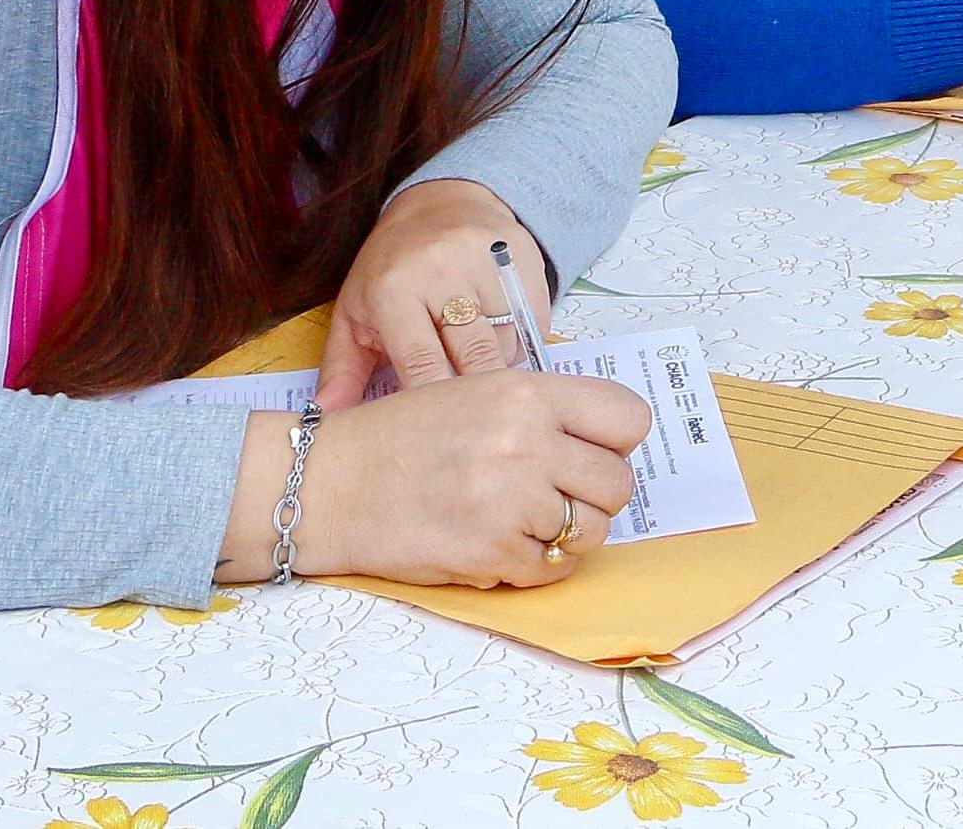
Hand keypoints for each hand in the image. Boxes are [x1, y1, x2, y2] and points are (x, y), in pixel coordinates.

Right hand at [240, 372, 650, 589]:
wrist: (333, 485)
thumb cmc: (403, 437)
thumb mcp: (477, 392)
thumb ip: (542, 410)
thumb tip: (605, 440)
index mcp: (527, 393)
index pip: (629, 418)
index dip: (616, 441)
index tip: (593, 451)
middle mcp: (526, 443)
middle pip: (617, 483)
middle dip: (593, 496)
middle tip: (557, 496)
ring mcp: (510, 502)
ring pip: (589, 533)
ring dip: (564, 536)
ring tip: (522, 522)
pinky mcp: (492, 554)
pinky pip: (549, 570)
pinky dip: (529, 566)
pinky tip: (497, 545)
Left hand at [320, 179, 543, 407]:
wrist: (440, 201)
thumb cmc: (390, 268)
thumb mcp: (354, 313)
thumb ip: (341, 370)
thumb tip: (325, 421)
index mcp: (393, 289)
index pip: (420, 363)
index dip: (434, 405)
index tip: (440, 439)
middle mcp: (441, 270)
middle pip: (474, 355)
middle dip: (478, 396)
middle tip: (477, 426)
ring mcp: (486, 258)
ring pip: (508, 341)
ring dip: (498, 368)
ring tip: (479, 371)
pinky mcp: (522, 254)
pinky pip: (534, 320)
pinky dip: (522, 343)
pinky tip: (502, 342)